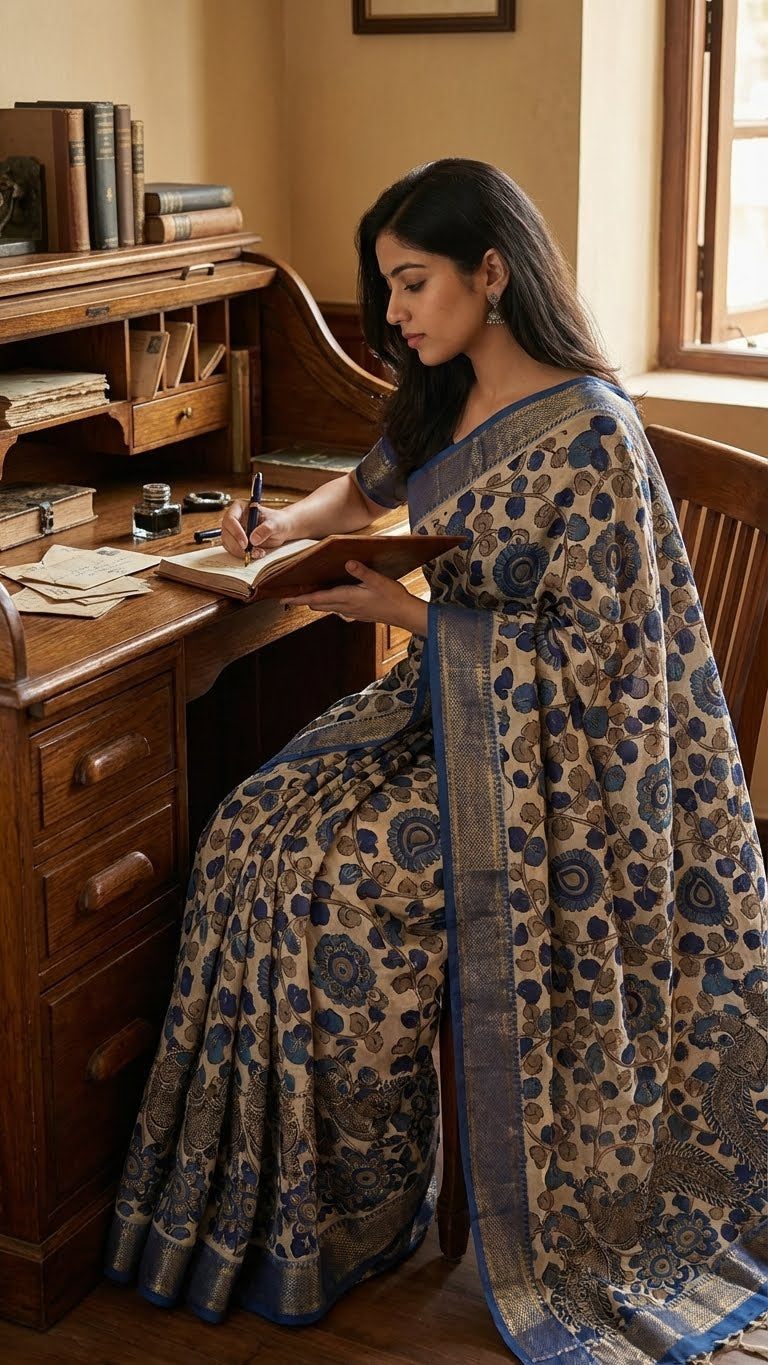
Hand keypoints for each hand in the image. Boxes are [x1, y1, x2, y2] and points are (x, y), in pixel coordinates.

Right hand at [220, 499, 293, 558]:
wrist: (281, 529)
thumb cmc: (278, 521)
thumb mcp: (275, 523)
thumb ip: (266, 529)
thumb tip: (253, 540)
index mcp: (240, 508)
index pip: (231, 518)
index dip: (236, 531)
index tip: (245, 543)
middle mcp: (234, 519)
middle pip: (226, 533)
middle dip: (236, 545)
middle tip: (249, 552)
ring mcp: (234, 531)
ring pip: (228, 543)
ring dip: (240, 552)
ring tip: (257, 553)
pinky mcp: (236, 542)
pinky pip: (234, 550)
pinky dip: (243, 555)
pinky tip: (256, 554)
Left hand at [282, 561, 428, 635]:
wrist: (405, 614)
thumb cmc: (392, 597)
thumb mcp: (378, 580)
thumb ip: (362, 571)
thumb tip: (348, 562)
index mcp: (347, 598)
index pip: (316, 598)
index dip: (299, 598)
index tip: (283, 598)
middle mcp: (345, 607)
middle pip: (318, 604)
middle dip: (304, 599)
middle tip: (292, 592)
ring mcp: (351, 612)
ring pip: (327, 607)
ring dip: (316, 601)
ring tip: (308, 592)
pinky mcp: (358, 613)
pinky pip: (337, 608)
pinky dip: (329, 602)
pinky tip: (333, 596)